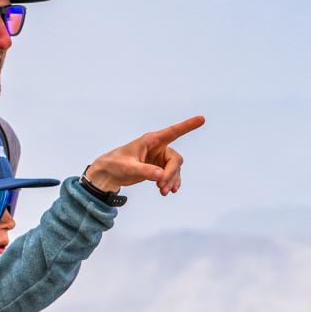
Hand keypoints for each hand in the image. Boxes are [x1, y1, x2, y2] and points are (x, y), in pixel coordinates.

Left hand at [82, 115, 202, 197]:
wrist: (109, 174)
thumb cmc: (116, 165)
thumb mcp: (128, 167)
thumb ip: (145, 171)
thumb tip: (161, 176)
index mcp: (151, 140)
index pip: (173, 132)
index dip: (187, 126)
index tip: (202, 119)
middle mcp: (158, 147)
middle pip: (175, 160)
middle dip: (171, 174)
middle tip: (162, 187)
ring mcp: (159, 158)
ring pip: (174, 170)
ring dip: (171, 181)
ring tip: (162, 192)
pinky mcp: (158, 168)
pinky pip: (171, 175)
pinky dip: (171, 183)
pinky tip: (168, 192)